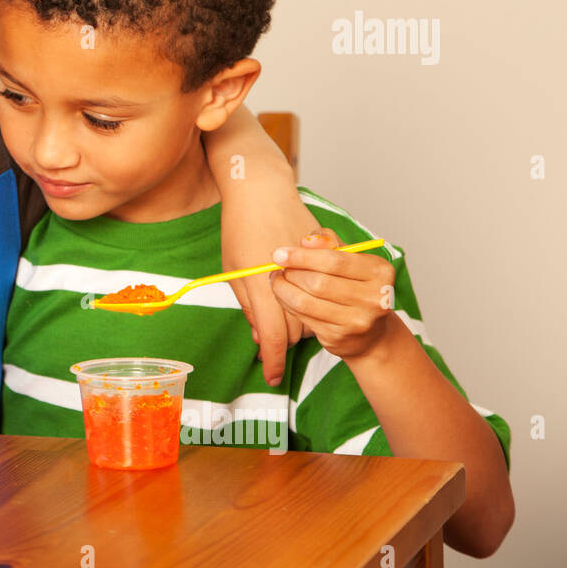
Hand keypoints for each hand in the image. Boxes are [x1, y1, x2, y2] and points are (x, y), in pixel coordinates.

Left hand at [221, 188, 319, 385]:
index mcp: (259, 279)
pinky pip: (329, 294)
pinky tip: (302, 294)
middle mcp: (293, 274)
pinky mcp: (331, 258)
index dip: (272, 359)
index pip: (274, 332)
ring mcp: (316, 266)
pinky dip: (315, 302)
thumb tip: (261, 338)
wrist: (262, 191)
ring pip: (314, 315)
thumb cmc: (241, 228)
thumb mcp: (235, 269)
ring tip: (282, 307)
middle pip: (297, 328)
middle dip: (284, 339)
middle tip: (271, 336)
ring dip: (300, 321)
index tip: (270, 376)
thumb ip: (251, 306)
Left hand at [268, 228, 396, 361]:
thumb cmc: (355, 286)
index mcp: (380, 271)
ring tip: (277, 280)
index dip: (302, 256)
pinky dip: (287, 303)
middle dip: (291, 273)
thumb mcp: (349, 258)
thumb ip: (329, 243)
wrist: (370, 333)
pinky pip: (303, 316)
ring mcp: (357, 320)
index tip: (279, 253)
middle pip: (318, 282)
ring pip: (305, 301)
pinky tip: (284, 295)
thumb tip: (306, 241)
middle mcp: (374, 297)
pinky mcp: (339, 337)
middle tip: (279, 267)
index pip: (335, 260)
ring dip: (283, 289)